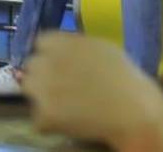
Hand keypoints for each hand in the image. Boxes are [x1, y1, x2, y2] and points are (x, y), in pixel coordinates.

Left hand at [23, 33, 162, 149]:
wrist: (133, 109)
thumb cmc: (125, 76)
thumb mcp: (103, 48)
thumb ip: (77, 46)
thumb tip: (60, 48)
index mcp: (64, 43)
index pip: (41, 42)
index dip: (51, 52)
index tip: (61, 61)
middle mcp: (48, 63)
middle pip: (32, 66)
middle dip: (44, 73)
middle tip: (63, 84)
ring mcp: (43, 90)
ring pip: (29, 89)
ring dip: (42, 95)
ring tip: (65, 102)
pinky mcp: (44, 115)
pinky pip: (37, 117)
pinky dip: (50, 120)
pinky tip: (70, 118)